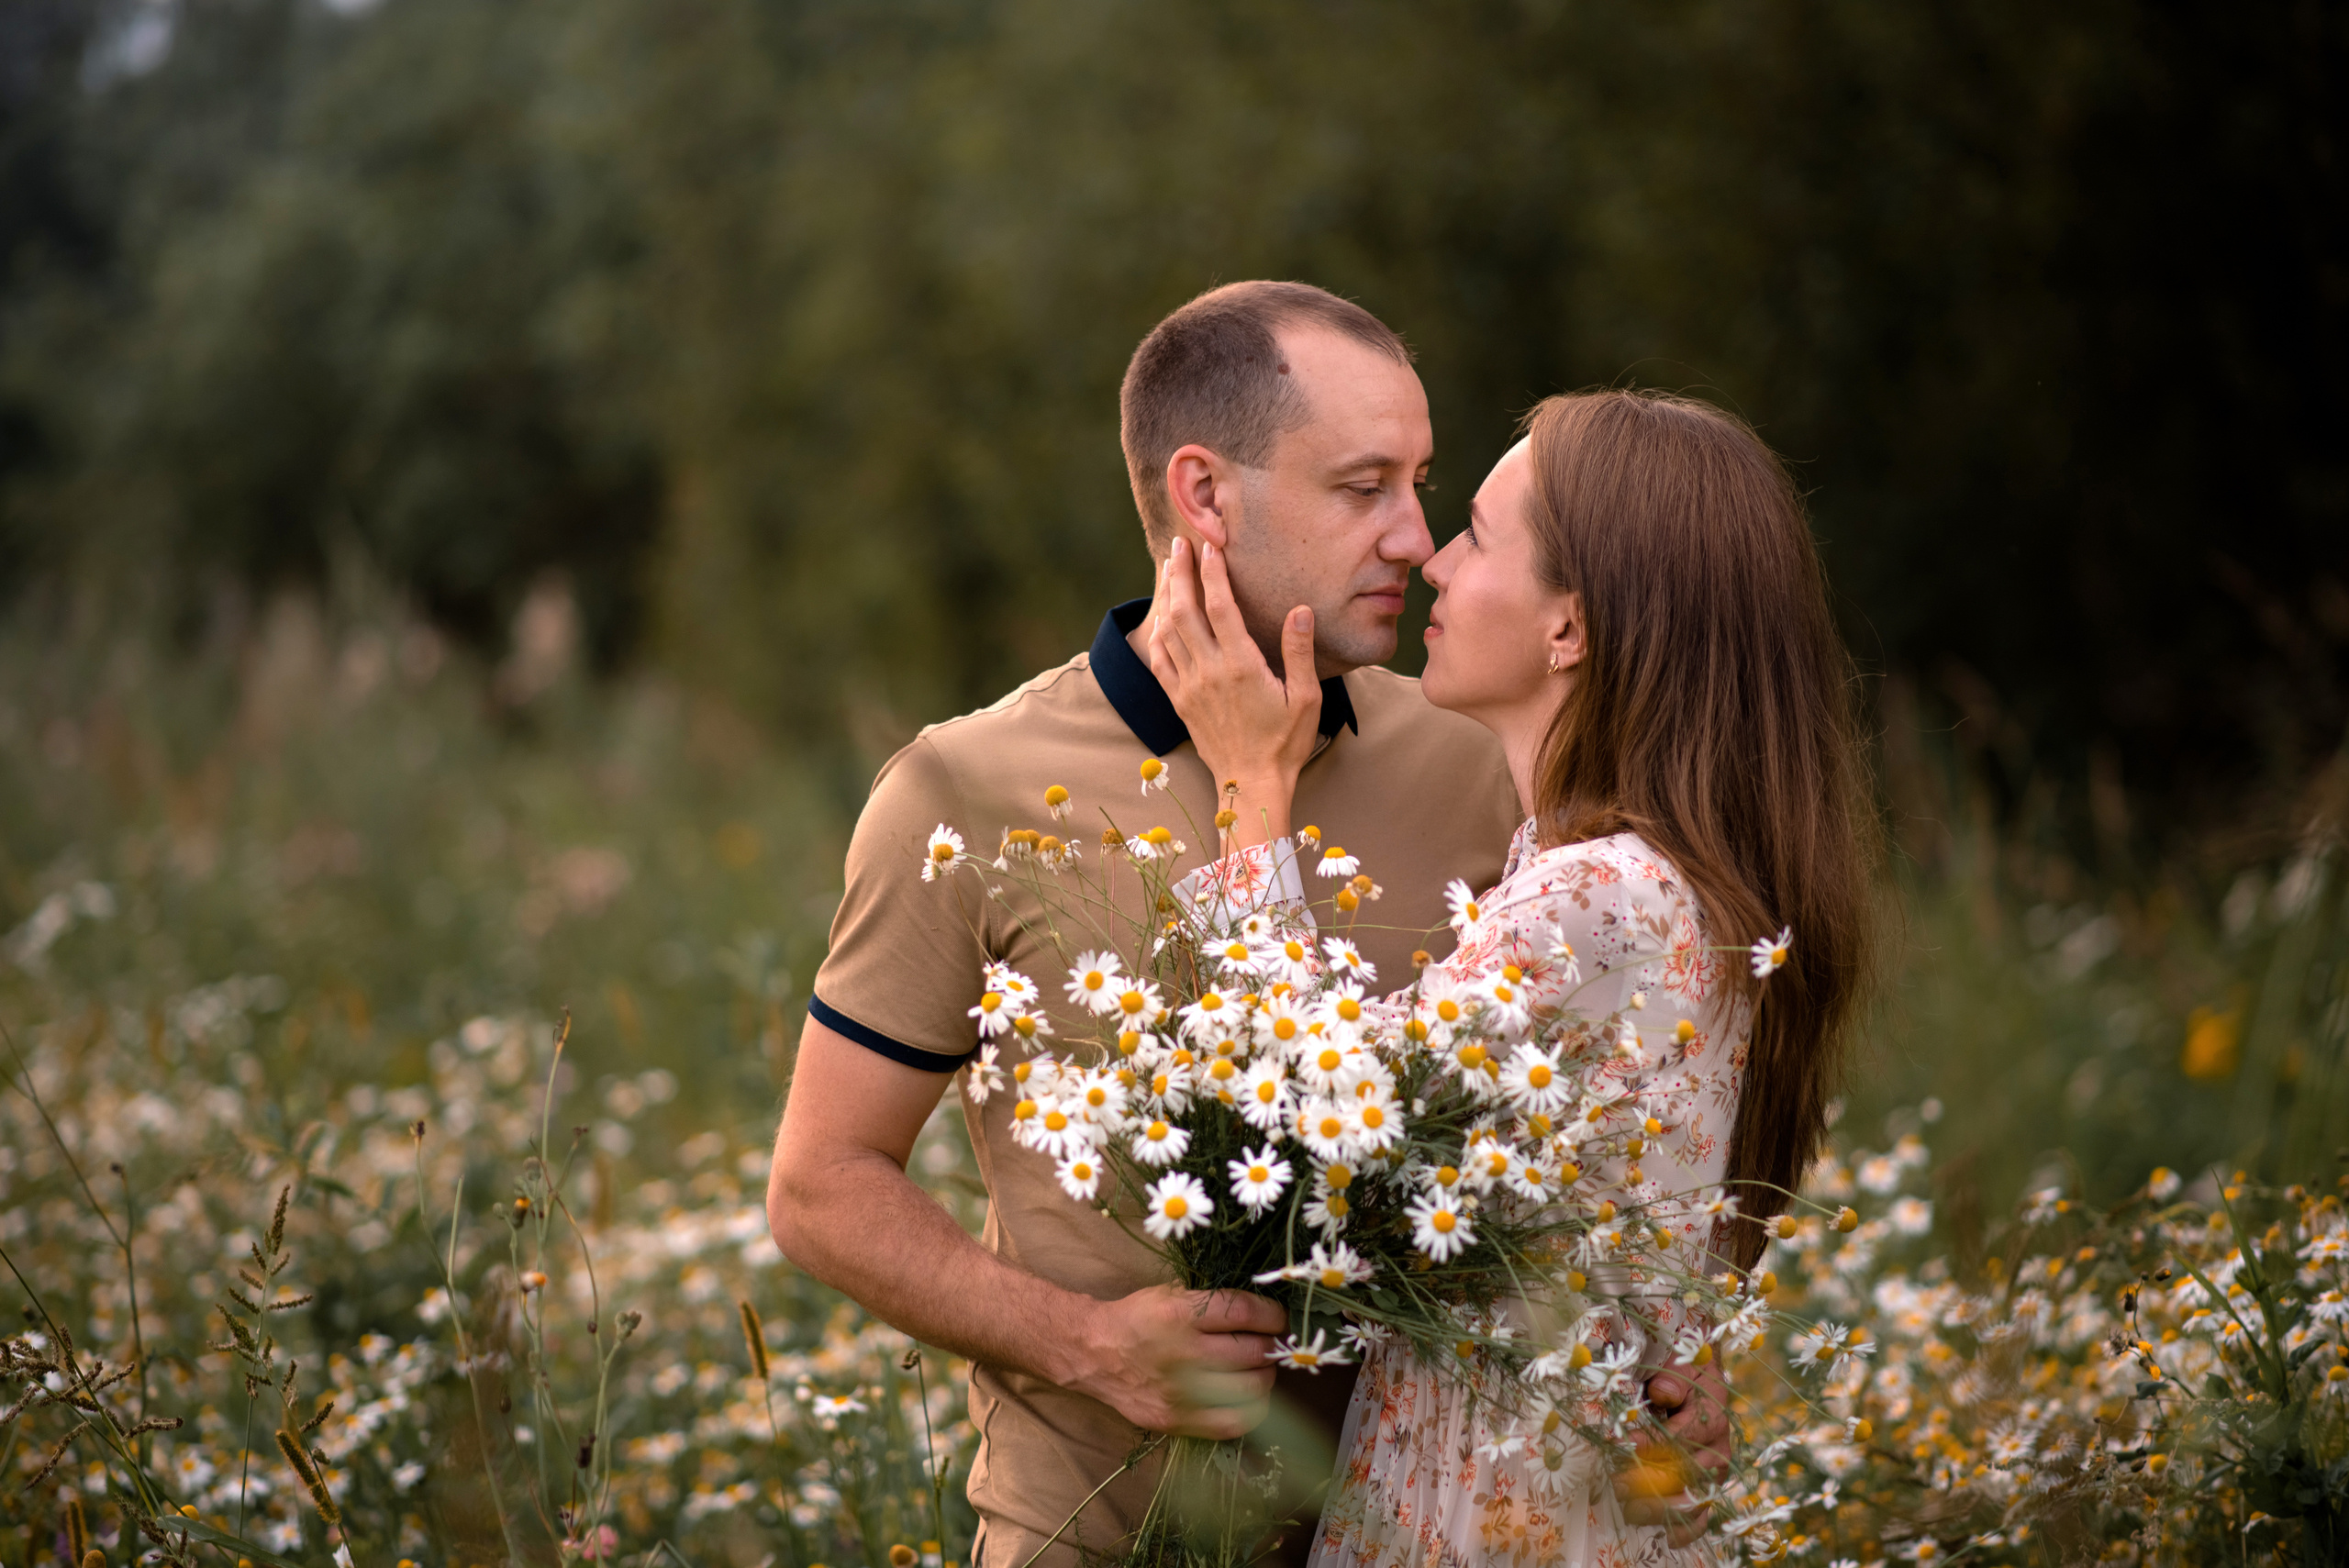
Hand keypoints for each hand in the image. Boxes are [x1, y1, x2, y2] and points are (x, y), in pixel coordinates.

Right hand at [1059, 1284, 1288, 1440]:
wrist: (1094, 1352)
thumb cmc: (1138, 1319)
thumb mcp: (1171, 1294)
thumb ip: (1213, 1303)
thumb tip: (1263, 1315)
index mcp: (1179, 1315)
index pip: (1243, 1314)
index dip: (1271, 1316)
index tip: (1277, 1318)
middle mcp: (1180, 1354)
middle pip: (1251, 1352)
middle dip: (1269, 1346)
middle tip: (1268, 1343)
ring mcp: (1179, 1393)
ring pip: (1250, 1388)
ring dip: (1264, 1376)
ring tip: (1258, 1368)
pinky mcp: (1176, 1420)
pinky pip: (1233, 1422)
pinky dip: (1253, 1408)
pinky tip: (1249, 1396)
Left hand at [1144, 537, 1320, 845]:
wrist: (1251, 784)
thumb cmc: (1285, 743)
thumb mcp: (1306, 698)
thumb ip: (1300, 652)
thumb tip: (1301, 610)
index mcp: (1240, 667)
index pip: (1221, 607)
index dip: (1213, 573)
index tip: (1211, 547)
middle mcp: (1208, 673)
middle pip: (1185, 611)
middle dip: (1181, 574)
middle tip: (1179, 545)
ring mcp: (1189, 687)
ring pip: (1168, 632)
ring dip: (1168, 598)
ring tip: (1171, 571)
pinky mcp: (1180, 702)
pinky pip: (1160, 661)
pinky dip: (1158, 634)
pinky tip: (1162, 620)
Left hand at [1615, 1356, 1729, 1543]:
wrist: (1706, 1387)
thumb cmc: (1686, 1377)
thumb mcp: (1681, 1368)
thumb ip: (1672, 1380)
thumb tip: (1662, 1393)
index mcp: (1711, 1420)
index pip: (1679, 1438)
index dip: (1649, 1445)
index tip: (1619, 1447)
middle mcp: (1717, 1452)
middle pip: (1683, 1476)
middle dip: (1648, 1482)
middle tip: (1617, 1484)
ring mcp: (1714, 1475)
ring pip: (1692, 1500)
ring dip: (1660, 1509)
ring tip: (1630, 1509)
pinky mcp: (1709, 1490)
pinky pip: (1703, 1516)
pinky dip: (1687, 1531)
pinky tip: (1666, 1540)